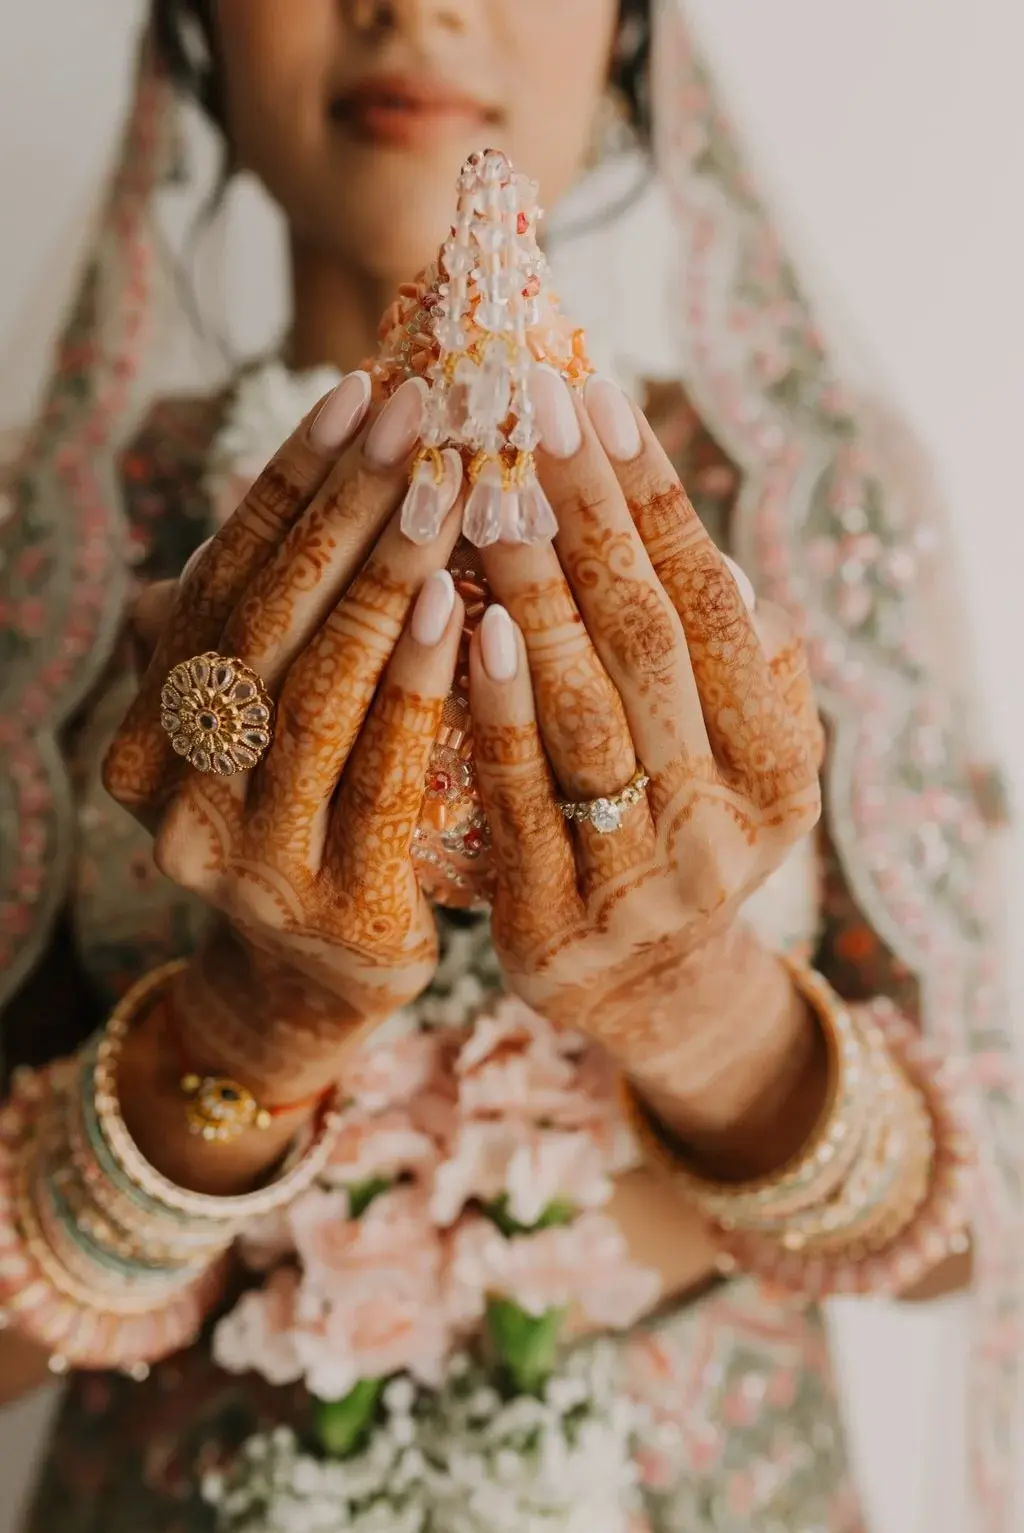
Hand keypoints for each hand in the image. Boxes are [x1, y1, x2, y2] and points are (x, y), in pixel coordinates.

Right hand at [104, 373, 464, 1103]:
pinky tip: (466, 611)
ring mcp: (243, 856)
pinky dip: (418, 688)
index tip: (359, 395)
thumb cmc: (305, 816)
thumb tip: (297, 485)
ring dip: (382, 584)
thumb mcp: (256, 724)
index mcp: (146, 732)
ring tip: (450, 494)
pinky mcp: (332, 905)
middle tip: (420, 419)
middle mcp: (172, 793)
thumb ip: (253, 628)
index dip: (287, 486)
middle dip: (343, 513)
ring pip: (315, 694)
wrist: (317, 981)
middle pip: (264, 626)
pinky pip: (382, 777)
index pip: (218, 583)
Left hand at [468, 372, 823, 1130]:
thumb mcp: (739, 760)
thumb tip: (718, 559)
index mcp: (779, 765)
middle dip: (585, 515)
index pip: (714, 607)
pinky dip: (498, 707)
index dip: (655, 500)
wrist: (644, 988)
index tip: (597, 400)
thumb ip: (734, 669)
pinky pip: (521, 798)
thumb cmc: (679, 831)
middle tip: (524, 409)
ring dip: (537, 592)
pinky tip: (467, 623)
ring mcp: (642, 879)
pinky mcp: (557, 920)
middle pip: (649, 642)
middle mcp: (725, 820)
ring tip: (487, 491)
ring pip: (587, 712)